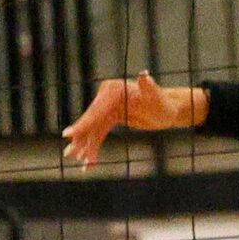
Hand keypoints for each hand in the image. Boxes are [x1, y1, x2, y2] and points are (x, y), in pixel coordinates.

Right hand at [61, 73, 202, 165]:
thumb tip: (144, 75)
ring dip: (87, 147)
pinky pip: (99, 134)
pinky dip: (94, 147)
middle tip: (69, 155)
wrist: (169, 111)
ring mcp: (108, 107)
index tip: (69, 135)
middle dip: (80, 139)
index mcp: (114, 90)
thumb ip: (149, 87)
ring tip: (81, 164)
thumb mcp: (157, 99)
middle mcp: (108, 96)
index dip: (83, 124)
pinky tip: (90, 162)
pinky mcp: (111, 117)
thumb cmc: (165, 104)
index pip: (96, 110)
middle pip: (90, 121)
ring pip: (93, 130)